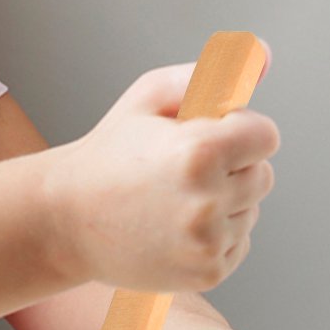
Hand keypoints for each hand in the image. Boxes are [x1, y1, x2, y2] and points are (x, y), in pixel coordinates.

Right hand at [48, 63, 279, 292]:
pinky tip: (171, 227)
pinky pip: (237, 244)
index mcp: (198, 152)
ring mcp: (207, 242)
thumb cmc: (107, 154)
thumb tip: (265, 55)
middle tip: (177, 170)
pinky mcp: (207, 273)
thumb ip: (210, 75)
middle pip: (262, 175)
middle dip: (230, 167)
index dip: (235, 132)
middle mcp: (208, 201)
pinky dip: (213, 235)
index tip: (202, 137)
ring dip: (223, 202)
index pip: (265, 135)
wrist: (63, 218)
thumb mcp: (147, 98)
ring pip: (249, 210)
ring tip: (169, 200)